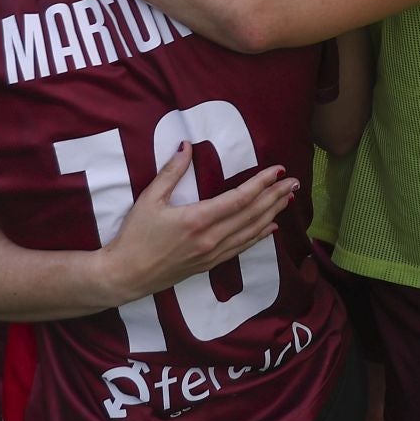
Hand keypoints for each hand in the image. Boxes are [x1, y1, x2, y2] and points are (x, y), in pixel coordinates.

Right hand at [102, 142, 297, 303]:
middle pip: (252, 214)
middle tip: (294, 181)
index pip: (239, 199)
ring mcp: (212, 254)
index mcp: (197, 219)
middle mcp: (211, 238)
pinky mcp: (210, 264)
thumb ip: (171, 172)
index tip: (277, 170)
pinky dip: (259, 236)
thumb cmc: (134, 236)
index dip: (261, 183)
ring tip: (289, 199)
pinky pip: (241, 248)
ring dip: (273, 214)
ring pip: (251, 232)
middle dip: (275, 196)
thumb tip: (186, 145)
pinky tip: (271, 227)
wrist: (126, 275)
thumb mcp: (149, 199)